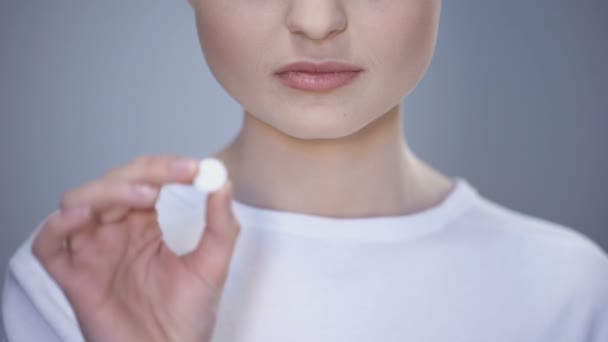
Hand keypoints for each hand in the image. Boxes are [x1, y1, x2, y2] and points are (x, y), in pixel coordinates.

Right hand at [32, 155, 240, 341]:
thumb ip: (221, 225)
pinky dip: (56, 226)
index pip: (146, 180)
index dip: (167, 168)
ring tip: (145, 195)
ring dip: (107, 191)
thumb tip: (222, 182)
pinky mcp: (74, 278)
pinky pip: (48, 246)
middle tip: (173, 176)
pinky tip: (81, 216)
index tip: (195, 169)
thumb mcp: (213, 265)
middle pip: (113, 183)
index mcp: (143, 225)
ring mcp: (92, 253)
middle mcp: (114, 233)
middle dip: (143, 173)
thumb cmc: (186, 317)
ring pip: (79, 202)